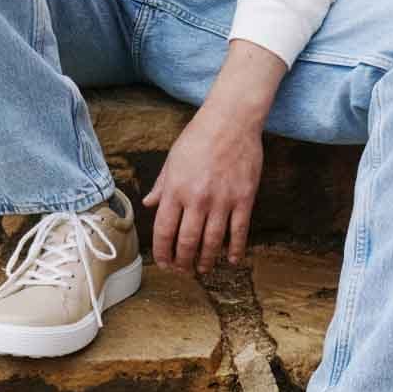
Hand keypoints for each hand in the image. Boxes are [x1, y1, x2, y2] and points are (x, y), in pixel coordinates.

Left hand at [143, 104, 263, 272]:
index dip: (162, 252)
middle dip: (183, 262)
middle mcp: (197, 199)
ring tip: (202, 269)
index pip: (164, 230)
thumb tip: (148, 204)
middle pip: (187, 242)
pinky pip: (239, 231)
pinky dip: (235, 249)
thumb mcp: (172, 159)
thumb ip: (161, 186)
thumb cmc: (199, 137)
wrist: (231, 120)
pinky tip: (231, 260)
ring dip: (206, 260)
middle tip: (182, 270)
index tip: (163, 262)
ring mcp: (222, 200)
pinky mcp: (244, 199)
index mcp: (176, 190)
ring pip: (212, 241)